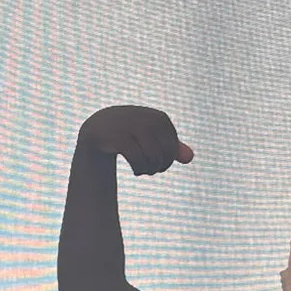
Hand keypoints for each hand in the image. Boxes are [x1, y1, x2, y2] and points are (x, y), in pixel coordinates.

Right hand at [77, 105, 193, 176]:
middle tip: (152, 170)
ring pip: (152, 157)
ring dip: (150, 169)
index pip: (173, 147)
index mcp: (160, 118)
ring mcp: (133, 128)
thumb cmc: (133, 133)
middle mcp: (149, 120)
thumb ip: (174, 147)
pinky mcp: (119, 138)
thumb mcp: (154, 138)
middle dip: (160, 166)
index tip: (159, 163)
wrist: (100, 126)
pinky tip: (136, 170)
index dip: (169, 160)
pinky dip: (139, 169)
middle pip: (165, 153)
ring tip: (143, 171)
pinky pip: (137, 158)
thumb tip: (190, 158)